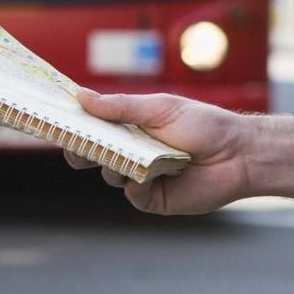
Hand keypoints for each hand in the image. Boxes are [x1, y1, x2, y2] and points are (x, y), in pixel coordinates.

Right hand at [63, 89, 293, 213]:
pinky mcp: (152, 198)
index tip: (56, 122)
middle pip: (92, 154)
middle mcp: (132, 152)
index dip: (75, 126)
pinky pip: (131, 194)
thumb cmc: (202, 124)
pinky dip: (135, 184)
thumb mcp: (158, 108)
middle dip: (81, 150)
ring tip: (135, 155)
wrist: (237, 154)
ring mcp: (140, 175)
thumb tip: (80, 95)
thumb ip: (119, 106)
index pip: (93, 127)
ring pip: (109, 174)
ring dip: (117, 164)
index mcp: (131, 126)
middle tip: (78, 146)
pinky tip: (150, 175)